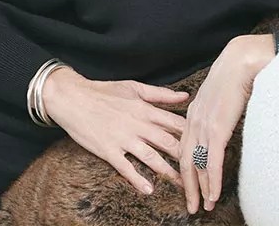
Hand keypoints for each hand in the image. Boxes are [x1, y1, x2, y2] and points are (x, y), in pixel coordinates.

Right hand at [43, 68, 189, 195]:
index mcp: (145, 109)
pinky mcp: (108, 150)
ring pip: (152, 158)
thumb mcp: (133, 87)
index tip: (208, 147)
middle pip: (169, 144)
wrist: (71, 97)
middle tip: (203, 172)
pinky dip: (137, 179)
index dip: (195, 137)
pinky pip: (125, 167)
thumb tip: (185, 96)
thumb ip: (160, 94)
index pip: (177, 124)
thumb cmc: (102, 92)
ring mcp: (123, 138)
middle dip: (188, 159)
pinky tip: (148, 190)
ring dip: (169, 173)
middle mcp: (137, 125)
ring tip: (184, 186)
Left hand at [178, 40, 256, 213]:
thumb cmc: (234, 76)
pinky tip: (213, 195)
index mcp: (191, 115)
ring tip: (202, 206)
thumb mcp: (218, 99)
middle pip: (185, 162)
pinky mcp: (216, 130)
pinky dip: (213, 181)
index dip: (185, 169)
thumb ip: (216, 114)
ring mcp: (203, 127)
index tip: (189, 184)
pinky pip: (212, 161)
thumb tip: (221, 126)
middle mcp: (193, 123)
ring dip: (201, 189)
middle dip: (188, 186)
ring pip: (197, 165)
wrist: (239, 62)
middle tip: (191, 205)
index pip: (184, 148)